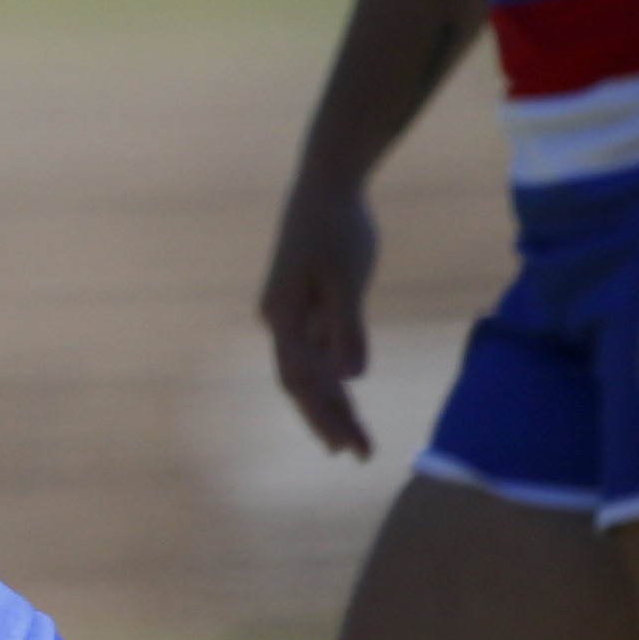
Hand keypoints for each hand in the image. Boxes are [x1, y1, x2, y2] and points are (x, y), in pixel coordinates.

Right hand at [256, 173, 382, 457]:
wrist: (327, 184)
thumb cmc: (338, 227)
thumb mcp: (347, 276)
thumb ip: (347, 326)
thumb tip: (351, 376)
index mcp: (282, 317)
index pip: (299, 380)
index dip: (322, 416)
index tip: (347, 447)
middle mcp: (279, 321)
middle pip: (301, 382)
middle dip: (329, 419)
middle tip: (359, 455)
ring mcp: (291, 313)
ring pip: (310, 369)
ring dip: (333, 403)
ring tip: (357, 439)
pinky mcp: (307, 303)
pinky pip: (317, 351)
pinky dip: (334, 376)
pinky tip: (349, 396)